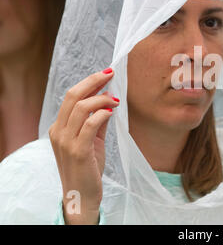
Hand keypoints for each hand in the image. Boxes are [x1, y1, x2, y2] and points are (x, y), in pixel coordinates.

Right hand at [49, 68, 118, 224]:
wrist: (82, 196)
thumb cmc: (88, 168)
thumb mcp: (93, 141)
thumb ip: (97, 121)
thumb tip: (108, 100)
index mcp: (59, 128)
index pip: (71, 97)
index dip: (89, 82)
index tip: (106, 74)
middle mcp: (59, 132)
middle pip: (73, 96)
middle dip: (94, 81)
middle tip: (111, 74)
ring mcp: (66, 141)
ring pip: (82, 107)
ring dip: (102, 99)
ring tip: (116, 100)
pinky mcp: (79, 151)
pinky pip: (91, 124)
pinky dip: (103, 114)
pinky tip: (112, 111)